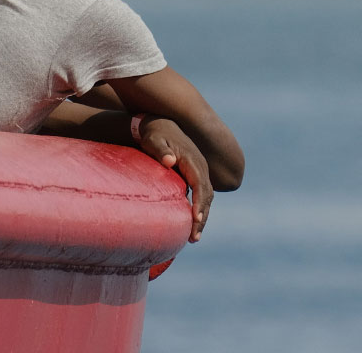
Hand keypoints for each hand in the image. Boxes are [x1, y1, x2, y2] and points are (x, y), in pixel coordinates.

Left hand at [136, 116, 212, 241]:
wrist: (159, 124)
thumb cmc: (154, 134)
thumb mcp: (153, 139)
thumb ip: (160, 149)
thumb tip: (170, 160)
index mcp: (192, 161)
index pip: (200, 185)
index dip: (199, 203)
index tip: (195, 220)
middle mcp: (200, 167)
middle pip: (207, 196)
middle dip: (202, 217)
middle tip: (194, 238)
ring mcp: (199, 172)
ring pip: (207, 198)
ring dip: (202, 217)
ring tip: (194, 238)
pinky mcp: (194, 176)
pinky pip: (201, 196)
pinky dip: (199, 210)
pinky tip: (192, 224)